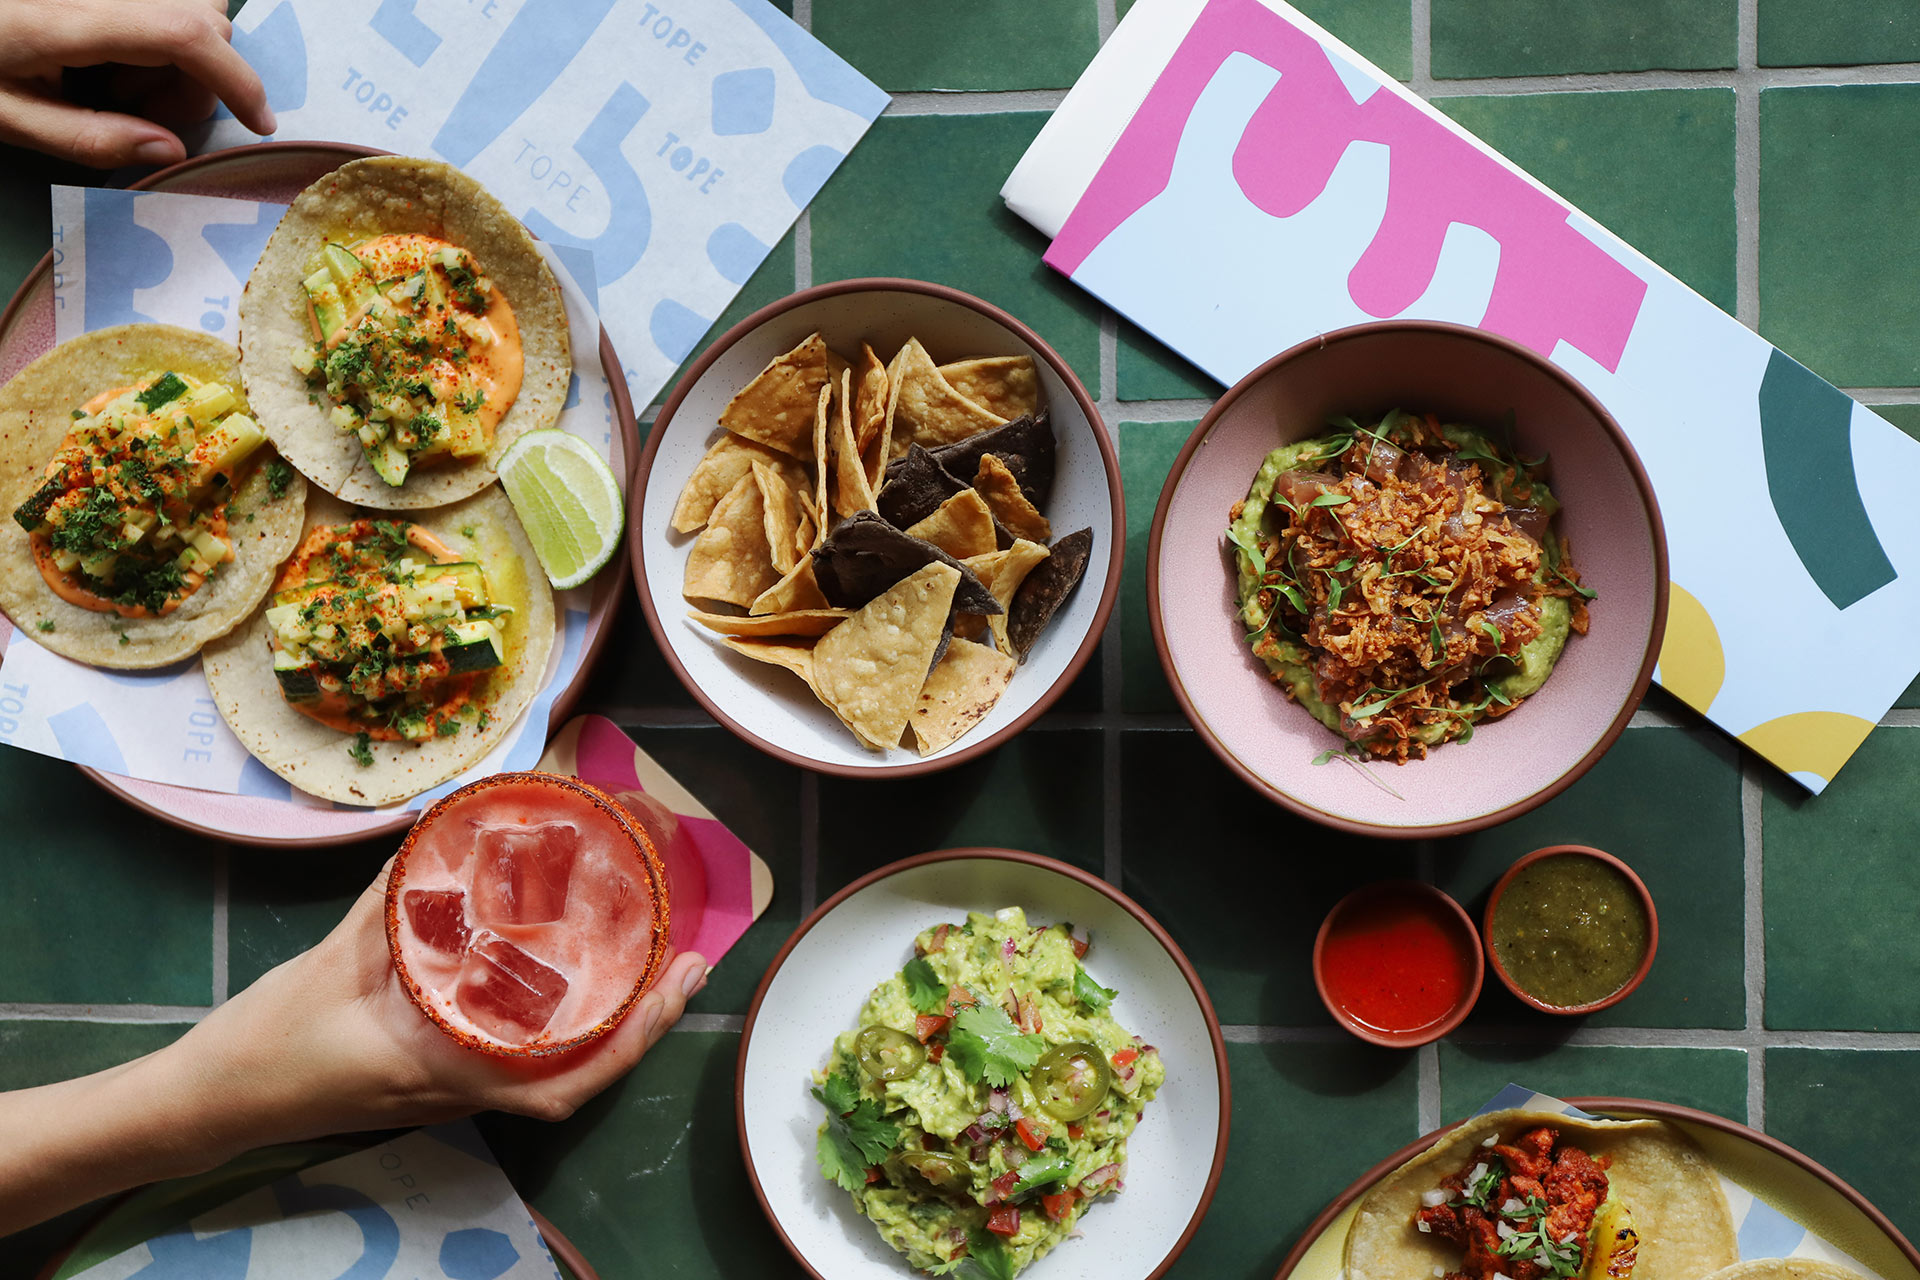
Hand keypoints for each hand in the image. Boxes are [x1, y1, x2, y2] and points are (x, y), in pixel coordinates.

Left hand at [0, 0, 275, 167]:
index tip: (260, 123)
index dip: (238, 80)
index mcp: (74, 18)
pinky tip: (112, 55)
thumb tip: (168, 150)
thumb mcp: (6, 115)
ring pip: (190, 7)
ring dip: (177, 54)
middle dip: (194, 79)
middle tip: (135, 112)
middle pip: (201, 21)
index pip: (188, 36)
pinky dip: (159, 33)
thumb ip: (89, 137)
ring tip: (115, 81)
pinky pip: (163, 2)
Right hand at [0, 856, 703, 1234]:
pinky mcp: (439, 1078)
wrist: (215, 1096)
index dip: (633, 1036)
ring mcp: (454, 1091)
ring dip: (613, 1024)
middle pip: (579, 1075)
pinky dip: (561, 1024)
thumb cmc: (273, 1037)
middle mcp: (464, 1091)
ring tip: (656, 960)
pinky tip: (579, 976)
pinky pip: (519, 1057)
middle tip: (692, 958)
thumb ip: (399, 896)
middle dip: (643, 1023)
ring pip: (557, 1070)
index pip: (564, 1083)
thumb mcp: (339, 955)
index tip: (679, 981)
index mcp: (448, 1072)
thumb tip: (448, 824)